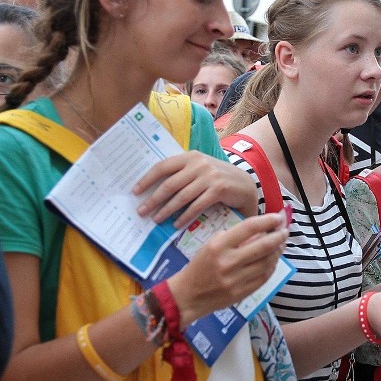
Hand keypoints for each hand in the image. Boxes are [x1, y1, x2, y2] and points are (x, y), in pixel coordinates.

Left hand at [133, 151, 258, 226]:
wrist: (245, 185)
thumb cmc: (217, 179)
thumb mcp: (200, 170)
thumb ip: (182, 174)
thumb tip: (155, 188)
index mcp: (191, 156)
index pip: (163, 166)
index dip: (147, 179)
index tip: (135, 191)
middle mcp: (199, 164)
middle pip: (170, 183)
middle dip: (153, 199)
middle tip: (141, 211)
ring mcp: (210, 176)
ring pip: (182, 196)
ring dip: (166, 210)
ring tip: (156, 219)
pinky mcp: (219, 189)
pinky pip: (197, 205)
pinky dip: (185, 216)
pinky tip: (176, 224)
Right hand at [168, 211, 287, 327]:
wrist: (187, 296)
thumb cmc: (199, 266)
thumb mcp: (211, 245)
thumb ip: (234, 238)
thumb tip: (261, 230)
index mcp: (218, 245)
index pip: (248, 228)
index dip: (266, 221)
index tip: (277, 217)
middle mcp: (228, 262)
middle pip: (263, 246)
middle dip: (278, 237)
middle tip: (285, 231)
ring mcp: (236, 280)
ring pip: (266, 263)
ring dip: (277, 252)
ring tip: (281, 245)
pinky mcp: (241, 293)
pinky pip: (263, 278)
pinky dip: (271, 267)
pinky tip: (273, 260)